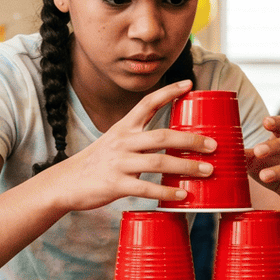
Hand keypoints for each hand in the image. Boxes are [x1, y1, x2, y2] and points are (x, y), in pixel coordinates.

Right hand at [46, 80, 214, 211]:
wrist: (66, 183)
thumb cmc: (95, 163)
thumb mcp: (113, 141)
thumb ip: (136, 138)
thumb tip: (168, 140)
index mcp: (123, 128)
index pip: (147, 103)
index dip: (168, 91)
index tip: (189, 84)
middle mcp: (122, 141)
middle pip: (162, 135)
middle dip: (191, 139)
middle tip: (213, 144)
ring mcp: (119, 163)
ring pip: (159, 161)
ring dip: (186, 166)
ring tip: (207, 171)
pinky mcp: (116, 184)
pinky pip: (146, 188)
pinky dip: (167, 192)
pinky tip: (182, 195)